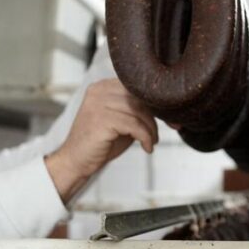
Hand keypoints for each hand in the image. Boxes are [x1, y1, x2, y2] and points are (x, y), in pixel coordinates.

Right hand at [44, 79, 157, 202]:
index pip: (137, 87)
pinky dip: (145, 137)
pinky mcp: (101, 119)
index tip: (171, 118)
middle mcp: (99, 90)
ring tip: (151, 142)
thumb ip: (137, 109)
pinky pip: (134, 125)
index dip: (157, 102)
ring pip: (139, 111)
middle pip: (140, 97)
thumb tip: (166, 108)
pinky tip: (146, 147)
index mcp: (103, 86)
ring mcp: (98, 104)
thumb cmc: (101, 142)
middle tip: (169, 129)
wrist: (76, 161)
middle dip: (158, 115)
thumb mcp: (122, 120)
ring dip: (151, 129)